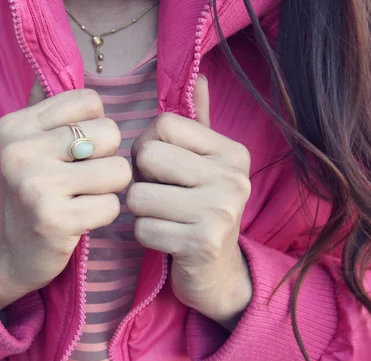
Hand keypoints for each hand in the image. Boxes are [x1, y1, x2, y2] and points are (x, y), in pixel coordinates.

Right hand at [0, 87, 131, 310]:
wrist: (4, 253)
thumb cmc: (25, 196)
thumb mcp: (24, 147)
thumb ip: (46, 110)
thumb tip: (74, 70)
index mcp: (16, 125)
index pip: (90, 101)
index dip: (96, 126)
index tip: (78, 150)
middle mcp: (21, 150)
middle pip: (110, 133)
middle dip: (107, 158)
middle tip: (84, 178)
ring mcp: (36, 186)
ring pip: (118, 170)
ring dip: (109, 189)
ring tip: (83, 198)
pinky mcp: (55, 219)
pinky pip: (112, 206)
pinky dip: (103, 215)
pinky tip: (80, 220)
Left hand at [128, 75, 251, 329]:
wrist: (218, 274)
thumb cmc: (202, 212)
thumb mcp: (206, 167)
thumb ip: (200, 124)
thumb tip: (200, 77)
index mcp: (231, 152)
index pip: (162, 125)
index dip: (148, 147)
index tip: (160, 169)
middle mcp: (232, 177)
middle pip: (147, 155)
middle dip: (141, 179)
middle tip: (159, 196)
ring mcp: (220, 210)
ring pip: (138, 194)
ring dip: (141, 211)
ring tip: (163, 218)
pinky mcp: (202, 242)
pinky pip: (142, 228)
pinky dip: (145, 236)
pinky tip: (166, 240)